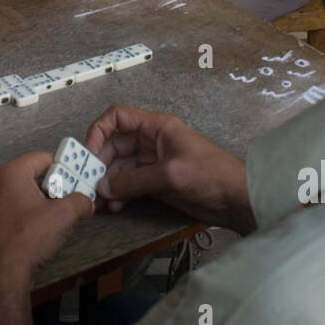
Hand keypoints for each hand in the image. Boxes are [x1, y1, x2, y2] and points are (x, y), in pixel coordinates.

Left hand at [0, 151, 95, 292]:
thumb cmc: (28, 239)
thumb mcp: (64, 216)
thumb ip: (80, 201)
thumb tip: (86, 202)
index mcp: (9, 172)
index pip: (42, 158)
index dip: (62, 168)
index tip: (72, 183)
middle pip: (27, 175)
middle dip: (48, 187)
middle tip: (63, 202)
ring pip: (14, 193)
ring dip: (33, 201)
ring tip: (48, 219)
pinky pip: (3, 208)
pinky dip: (18, 214)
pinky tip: (28, 232)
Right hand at [86, 105, 256, 234]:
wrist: (237, 200)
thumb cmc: (209, 175)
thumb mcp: (170, 174)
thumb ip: (134, 180)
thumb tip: (102, 187)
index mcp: (156, 126)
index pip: (117, 117)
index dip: (98, 131)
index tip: (87, 154)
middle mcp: (150, 141)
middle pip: (113, 145)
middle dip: (99, 164)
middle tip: (88, 185)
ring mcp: (152, 163)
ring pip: (119, 168)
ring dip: (108, 183)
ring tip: (101, 202)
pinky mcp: (155, 183)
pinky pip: (129, 184)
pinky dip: (119, 194)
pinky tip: (114, 207)